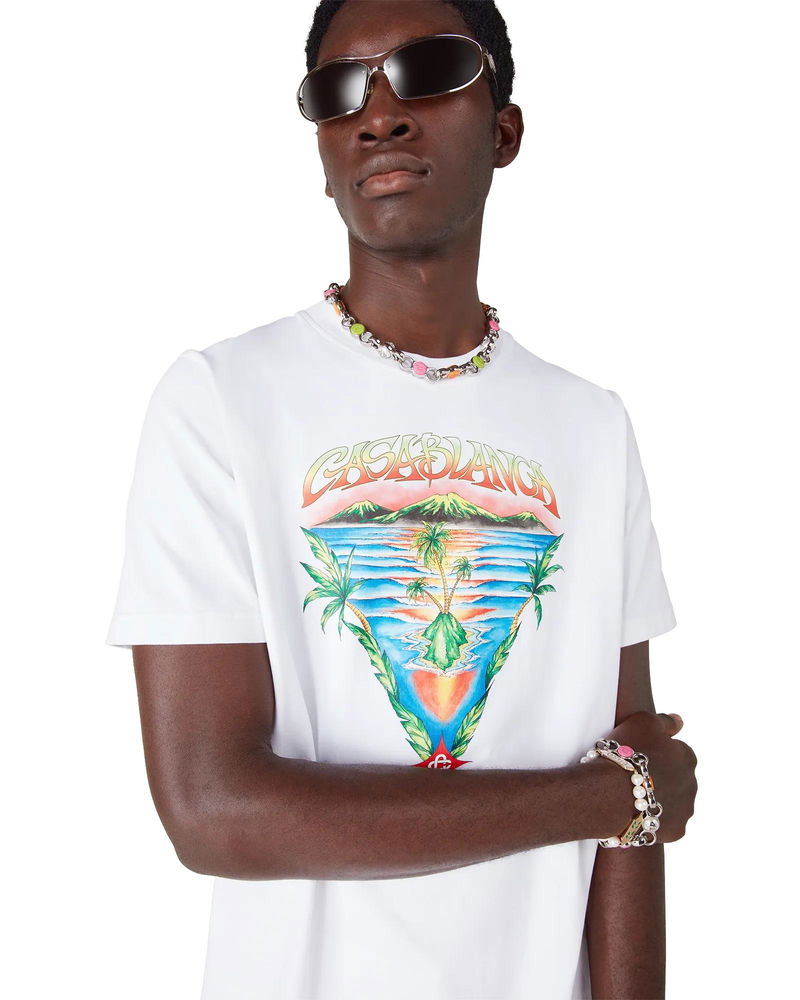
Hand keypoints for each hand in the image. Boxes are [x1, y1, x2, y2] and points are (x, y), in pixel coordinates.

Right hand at [600, 711, 697, 842]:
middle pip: (675, 779)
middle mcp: (693, 784)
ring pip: (671, 803)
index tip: (636, 756)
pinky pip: (664, 824)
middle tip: (631, 776)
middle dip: (659, 778)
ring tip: (630, 798)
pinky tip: (634, 815)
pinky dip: (652, 820)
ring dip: (657, 800)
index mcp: (688, 757)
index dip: (654, 754)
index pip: (676, 753)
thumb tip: (680, 721)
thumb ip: (666, 721)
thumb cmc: (626, 752)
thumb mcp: (643, 721)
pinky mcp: (676, 831)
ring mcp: (686, 810)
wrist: (610, 791)